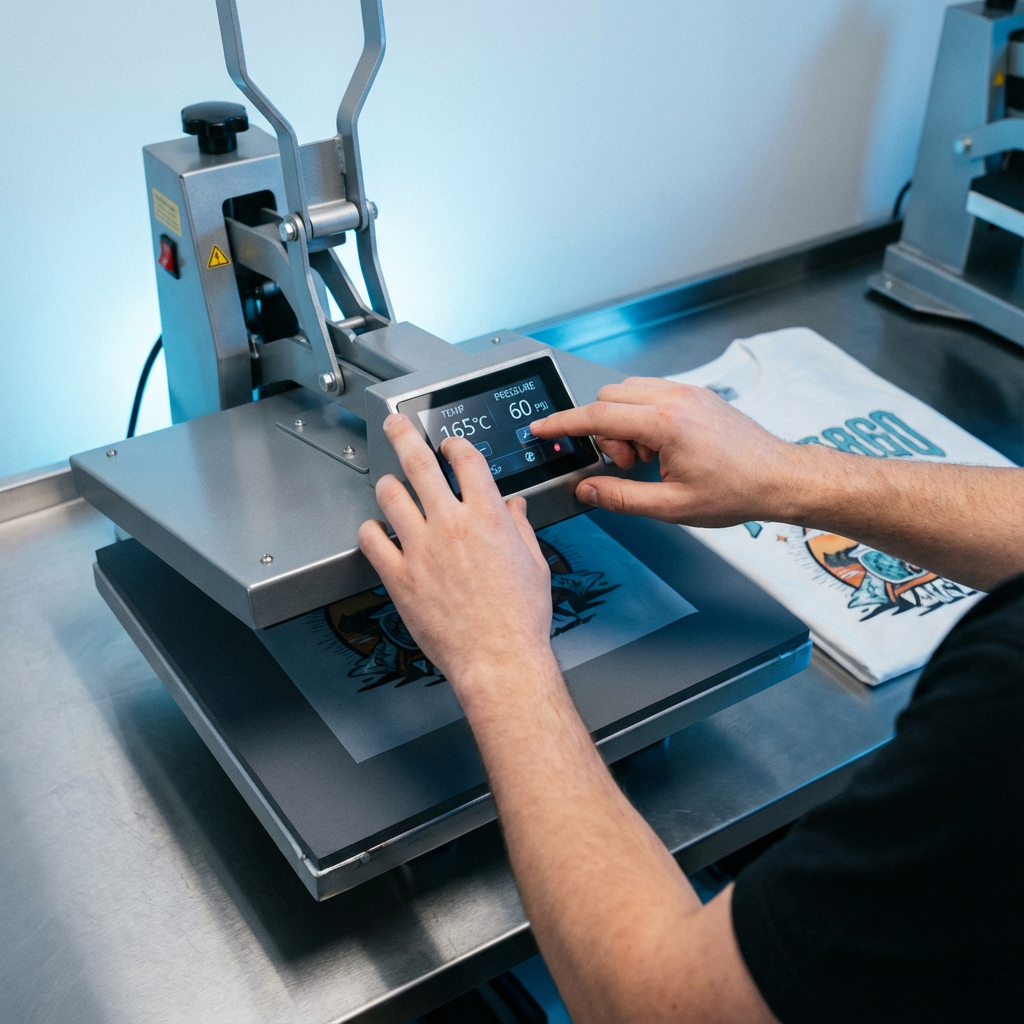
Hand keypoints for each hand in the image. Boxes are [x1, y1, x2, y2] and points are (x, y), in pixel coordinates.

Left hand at [358, 415, 555, 701]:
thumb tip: (513, 508)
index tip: (449, 446)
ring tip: (390, 485)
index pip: (465, 458)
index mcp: (487, 516)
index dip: (454, 445)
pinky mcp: (399, 576)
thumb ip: (519, 528)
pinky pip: (371, 539)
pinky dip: (371, 530)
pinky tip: (377, 531)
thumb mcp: (534, 563)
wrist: (499, 658)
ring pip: (390, 495)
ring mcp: (420, 548)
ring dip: (389, 485)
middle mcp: (450, 525)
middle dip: (403, 435)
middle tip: (396, 425)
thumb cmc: (520, 619)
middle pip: (418, 462)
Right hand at [531, 377, 793, 526]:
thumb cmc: (737, 490)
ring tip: (646, 459)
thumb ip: (621, 497)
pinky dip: (642, 417)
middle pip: (608, 398)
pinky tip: (660, 447)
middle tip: (626, 465)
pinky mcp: (696, 395)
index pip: (597, 415)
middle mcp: (675, 398)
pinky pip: (650, 394)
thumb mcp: (672, 507)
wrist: (779, 477)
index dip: (563, 423)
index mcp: (666, 423)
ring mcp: (687, 392)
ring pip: (628, 392)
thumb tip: (587, 489)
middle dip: (603, 430)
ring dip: (623, 423)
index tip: (542, 428)